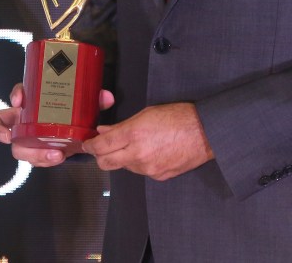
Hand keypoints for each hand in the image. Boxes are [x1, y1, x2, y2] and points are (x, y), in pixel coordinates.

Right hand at [0, 83, 114, 166]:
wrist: (72, 132)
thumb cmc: (68, 114)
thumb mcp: (79, 104)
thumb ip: (92, 100)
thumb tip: (106, 97)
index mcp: (31, 103)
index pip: (17, 93)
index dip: (14, 95)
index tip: (19, 100)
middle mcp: (24, 121)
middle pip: (5, 127)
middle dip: (4, 133)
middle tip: (11, 137)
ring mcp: (29, 140)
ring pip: (18, 149)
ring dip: (33, 152)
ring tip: (54, 154)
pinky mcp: (38, 153)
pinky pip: (34, 159)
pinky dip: (44, 160)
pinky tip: (57, 158)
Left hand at [82, 102, 212, 179]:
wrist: (205, 133)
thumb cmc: (177, 117)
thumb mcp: (146, 114)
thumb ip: (122, 125)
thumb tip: (104, 131)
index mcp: (133, 134)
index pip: (101, 146)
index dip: (90, 146)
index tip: (86, 144)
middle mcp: (138, 154)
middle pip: (106, 163)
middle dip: (99, 157)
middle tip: (100, 149)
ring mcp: (148, 168)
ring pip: (124, 167)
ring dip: (122, 159)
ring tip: (133, 145)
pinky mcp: (158, 176)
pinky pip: (141, 172)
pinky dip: (139, 163)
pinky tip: (149, 152)